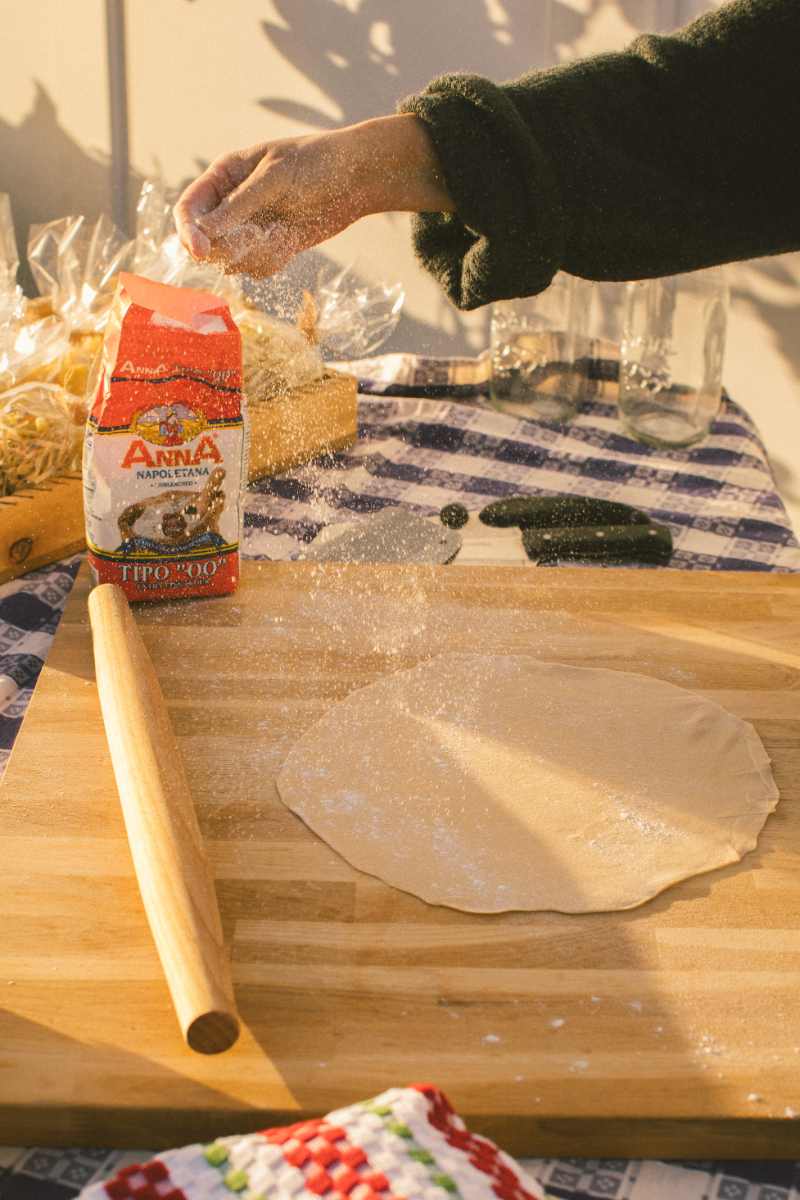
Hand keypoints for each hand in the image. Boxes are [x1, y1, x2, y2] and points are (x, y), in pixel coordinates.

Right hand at [174, 115, 453, 277]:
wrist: (355, 178)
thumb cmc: (316, 164)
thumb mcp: (275, 177)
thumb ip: (240, 205)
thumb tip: (204, 231)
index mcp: (223, 176)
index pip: (189, 209)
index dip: (188, 232)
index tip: (201, 251)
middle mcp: (231, 205)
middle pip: (206, 243)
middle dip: (230, 246)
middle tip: (257, 234)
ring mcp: (250, 228)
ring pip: (232, 261)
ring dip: (256, 254)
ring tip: (283, 231)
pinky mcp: (271, 247)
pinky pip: (258, 268)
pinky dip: (273, 260)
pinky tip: (291, 239)